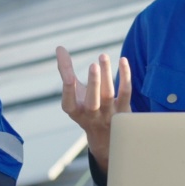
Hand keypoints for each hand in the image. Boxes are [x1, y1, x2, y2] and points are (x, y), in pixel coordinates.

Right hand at [57, 47, 130, 172]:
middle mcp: (91, 115)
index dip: (68, 90)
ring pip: (109, 95)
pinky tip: (122, 60)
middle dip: (93, 84)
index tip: (68, 75)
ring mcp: (109, 114)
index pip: (69, 102)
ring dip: (106, 75)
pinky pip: (125, 93)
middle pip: (93, 102)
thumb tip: (59, 47)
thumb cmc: (85, 109)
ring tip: (102, 56)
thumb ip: (65, 72)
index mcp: (75, 112)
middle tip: (92, 65)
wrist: (106, 138)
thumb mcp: (73, 95)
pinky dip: (125, 76)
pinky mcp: (123, 110)